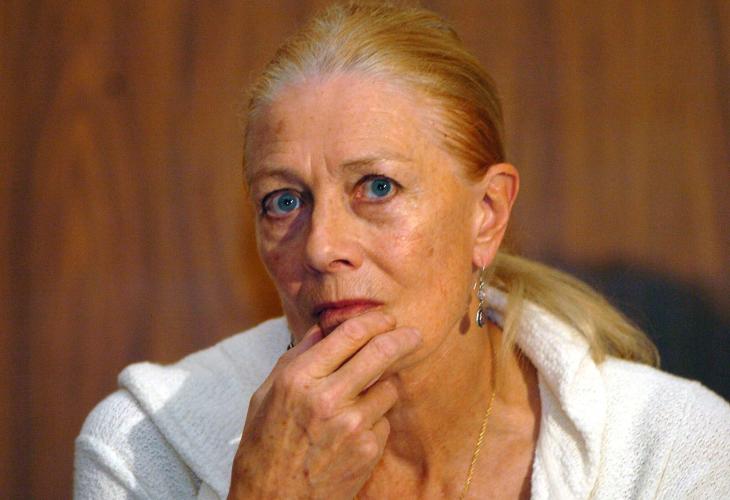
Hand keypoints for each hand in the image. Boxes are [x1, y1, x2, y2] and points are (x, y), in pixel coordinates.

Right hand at [227, 311, 421, 499]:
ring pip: (388, 388)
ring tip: (359, 402)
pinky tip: (353, 432)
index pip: (349, 335)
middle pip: (381, 353)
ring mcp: (352, 426)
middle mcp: (327, 398)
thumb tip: (324, 329)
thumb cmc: (264, 446)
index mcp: (299, 379)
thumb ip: (297, 358)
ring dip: (381, 388)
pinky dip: (375, 421)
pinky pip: (384, 421)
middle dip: (403, 338)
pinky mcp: (368, 450)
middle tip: (413, 334)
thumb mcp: (266, 395)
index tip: (387, 318)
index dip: (375, 321)